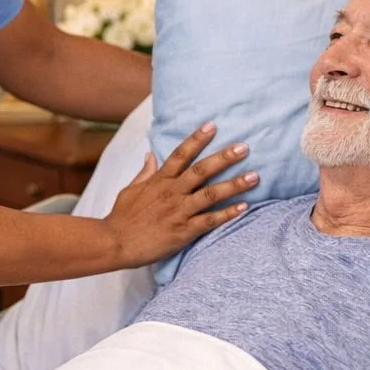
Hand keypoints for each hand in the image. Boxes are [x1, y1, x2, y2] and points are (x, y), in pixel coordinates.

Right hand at [104, 122, 257, 266]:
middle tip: (244, 147)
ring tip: (254, 176)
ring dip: (234, 184)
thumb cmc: (122, 217)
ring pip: (211, 194)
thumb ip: (144, 173)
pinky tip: (244, 207)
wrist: (114, 243)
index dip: (197, 139)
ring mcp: (179, 211)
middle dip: (224, 158)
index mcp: (159, 180)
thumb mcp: (130, 190)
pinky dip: (227, 214)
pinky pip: (209, 221)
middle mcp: (171, 192)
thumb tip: (151, 155)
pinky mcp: (183, 231)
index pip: (181, 154)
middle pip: (202, 170)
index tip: (212, 126)